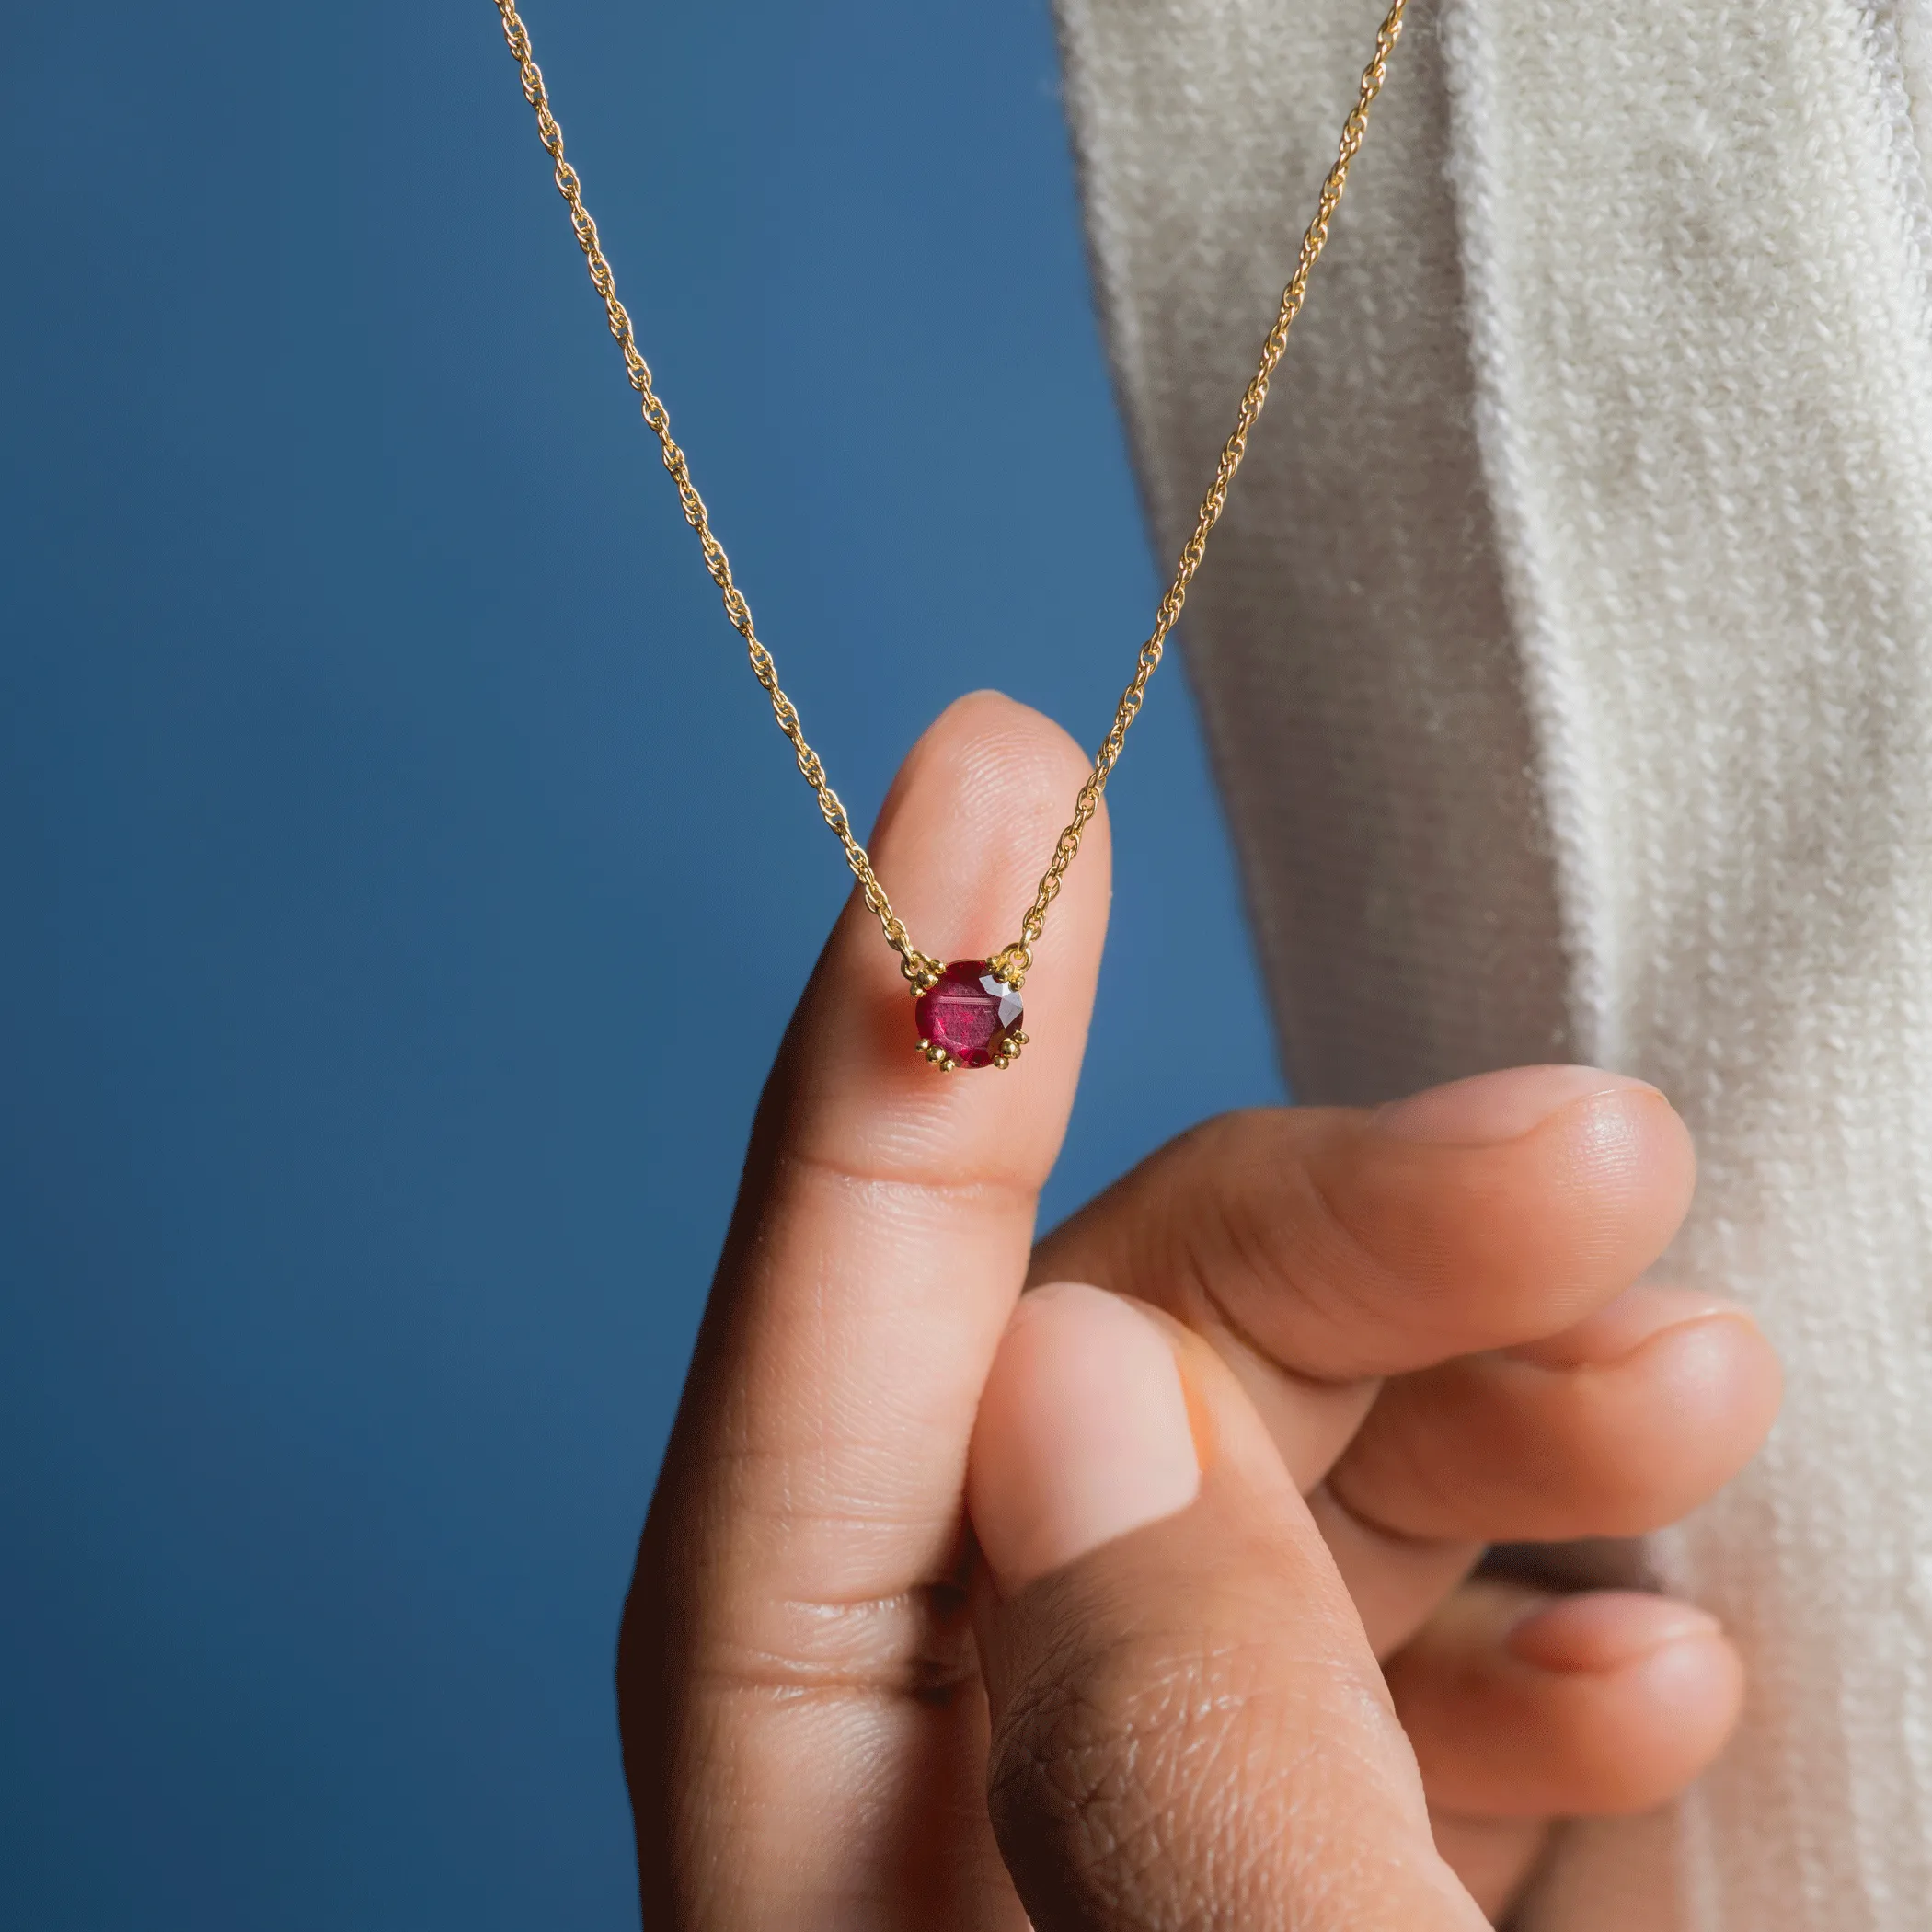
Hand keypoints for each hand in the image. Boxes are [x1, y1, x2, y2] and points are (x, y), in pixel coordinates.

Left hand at [619, 694, 1779, 1927]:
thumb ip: (1164, 1743)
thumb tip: (1091, 1375)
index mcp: (818, 1880)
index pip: (808, 1415)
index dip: (899, 1076)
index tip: (988, 772)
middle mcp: (937, 1839)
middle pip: (1085, 1418)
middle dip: (1338, 1250)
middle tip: (1599, 1155)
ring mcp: (1111, 1866)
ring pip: (1247, 1521)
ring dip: (1477, 1421)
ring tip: (1689, 1379)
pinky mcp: (1269, 1895)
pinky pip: (1354, 1696)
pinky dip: (1503, 1639)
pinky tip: (1659, 1652)